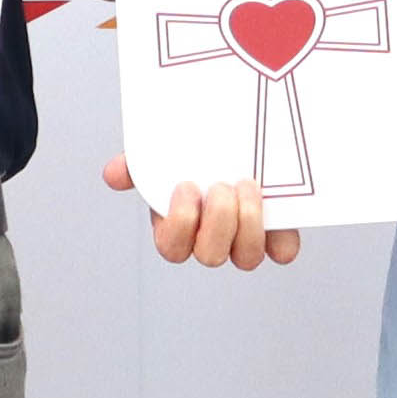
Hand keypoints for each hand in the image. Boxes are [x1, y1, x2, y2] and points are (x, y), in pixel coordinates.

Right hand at [100, 151, 300, 269]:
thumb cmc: (196, 153)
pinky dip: (282, 237)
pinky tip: (278, 211)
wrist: (240, 139)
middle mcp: (212, 239)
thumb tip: (113, 174)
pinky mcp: (277, 234)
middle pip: (210, 255)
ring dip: (248, 226)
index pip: (172, 247)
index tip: (187, 188)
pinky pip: (282, 251)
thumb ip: (138, 164)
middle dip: (217, 222)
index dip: (179, 224)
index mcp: (179, 225)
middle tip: (222, 186)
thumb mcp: (164, 152)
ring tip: (247, 188)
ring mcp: (245, 239)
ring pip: (246, 258)